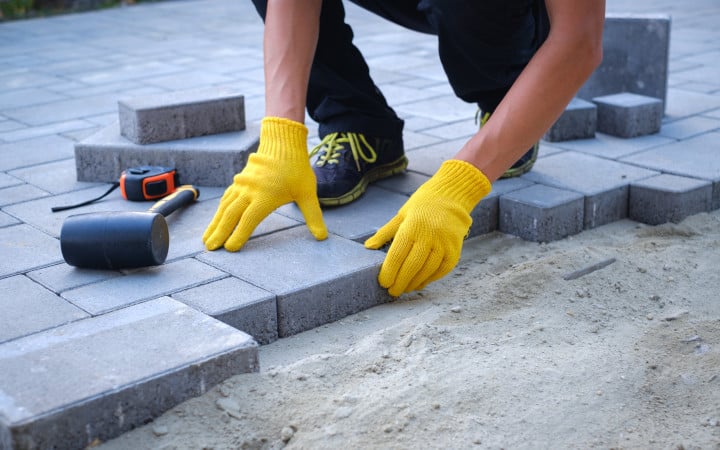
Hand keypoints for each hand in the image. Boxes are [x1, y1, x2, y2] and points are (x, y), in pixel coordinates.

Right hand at [203, 117, 326, 250]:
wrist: (282, 143)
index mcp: (265, 196)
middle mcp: (249, 191)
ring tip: (206, 239)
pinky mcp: (239, 181)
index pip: (248, 220)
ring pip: (224, 207)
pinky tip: (214, 220)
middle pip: (230, 215)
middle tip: (210, 249)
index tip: (230, 249)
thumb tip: (322, 237)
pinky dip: (218, 211)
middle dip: (220, 233)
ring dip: (214, 224)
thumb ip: (313, 216)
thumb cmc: (297, 169)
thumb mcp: (308, 193)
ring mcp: (242, 185)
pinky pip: (226, 198)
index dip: (238, 235)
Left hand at [364, 160, 490, 296]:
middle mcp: (429, 236)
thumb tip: (367, 247)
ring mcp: (444, 244)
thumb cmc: (422, 205)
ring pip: (427, 271)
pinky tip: (420, 283)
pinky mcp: (455, 250)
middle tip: (392, 292)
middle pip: (411, 266)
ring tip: (404, 289)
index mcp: (412, 227)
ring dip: (414, 283)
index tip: (382, 282)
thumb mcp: (401, 215)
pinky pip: (441, 270)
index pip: (397, 255)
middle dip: (400, 282)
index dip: (389, 272)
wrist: (452, 196)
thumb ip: (385, 233)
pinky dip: (430, 279)